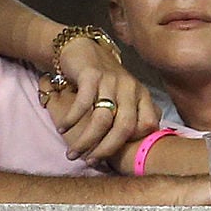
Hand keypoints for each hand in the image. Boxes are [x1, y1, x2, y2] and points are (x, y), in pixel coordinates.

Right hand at [48, 36, 159, 161]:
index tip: (115, 155)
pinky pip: (84, 104)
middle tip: (89, 161)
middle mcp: (130, 87)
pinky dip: (72, 120)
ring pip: (102, 119)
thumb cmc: (102, 80)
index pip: (148, 125)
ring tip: (72, 152)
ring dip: (86, 140)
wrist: (81, 48)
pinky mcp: (92, 74)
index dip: (133, 143)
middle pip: (125, 127)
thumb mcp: (123, 96)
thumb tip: (137, 148)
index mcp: (142, 94)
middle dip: (106, 149)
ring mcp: (111, 80)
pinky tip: (63, 129)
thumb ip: (132, 116)